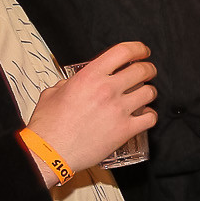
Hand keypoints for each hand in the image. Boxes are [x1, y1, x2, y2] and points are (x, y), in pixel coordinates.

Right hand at [25, 42, 156, 185]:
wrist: (50, 152)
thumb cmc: (49, 126)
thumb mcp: (53, 93)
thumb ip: (69, 83)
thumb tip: (75, 82)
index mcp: (90, 76)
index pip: (123, 51)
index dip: (138, 48)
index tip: (142, 51)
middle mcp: (107, 90)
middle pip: (142, 70)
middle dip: (148, 69)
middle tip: (147, 71)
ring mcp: (118, 110)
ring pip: (150, 93)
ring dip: (150, 92)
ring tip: (145, 94)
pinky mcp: (125, 130)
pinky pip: (150, 118)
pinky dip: (150, 115)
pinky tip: (144, 115)